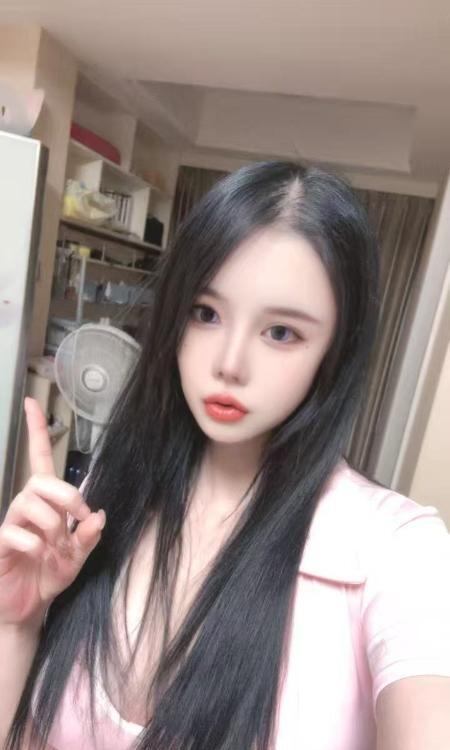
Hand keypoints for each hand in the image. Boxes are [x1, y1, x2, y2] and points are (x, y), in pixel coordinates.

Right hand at [0, 398, 105, 628]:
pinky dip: (32, 542)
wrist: (28, 609)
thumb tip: (100, 514)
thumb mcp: (77, 557)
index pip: (39, 459)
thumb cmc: (49, 575)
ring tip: (56, 544)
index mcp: (45, 502)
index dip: (35, 431)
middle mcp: (26, 507)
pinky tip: (36, 553)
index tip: (31, 401)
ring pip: (29, 502)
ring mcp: (11, 524)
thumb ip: (89, 537)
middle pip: (41, 480)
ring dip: (52, 522)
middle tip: (80, 516)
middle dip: (67, 494)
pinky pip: (12, 531)